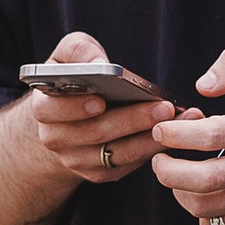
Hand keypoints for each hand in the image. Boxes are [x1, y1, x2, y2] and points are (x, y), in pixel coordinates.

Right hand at [24, 29, 173, 189]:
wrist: (65, 121)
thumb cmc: (71, 82)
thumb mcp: (66, 57)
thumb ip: (77, 50)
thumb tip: (97, 63)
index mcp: (43, 108)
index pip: (52, 110)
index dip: (76, 107)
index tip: (102, 100)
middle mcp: (56, 139)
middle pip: (95, 133)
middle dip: (131, 120)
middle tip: (164, 107)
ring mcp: (77, 161)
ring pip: (117, 154)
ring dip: (150, 138)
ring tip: (180, 119)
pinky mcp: (100, 173)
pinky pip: (128, 164)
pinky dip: (152, 149)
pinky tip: (176, 133)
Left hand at [150, 46, 224, 224]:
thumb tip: (204, 85)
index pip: (211, 135)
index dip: (176, 134)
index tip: (162, 130)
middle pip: (203, 180)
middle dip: (167, 170)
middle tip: (159, 158)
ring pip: (205, 207)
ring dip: (178, 192)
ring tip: (176, 175)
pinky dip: (201, 213)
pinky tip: (201, 194)